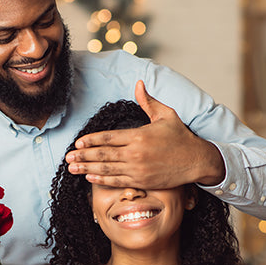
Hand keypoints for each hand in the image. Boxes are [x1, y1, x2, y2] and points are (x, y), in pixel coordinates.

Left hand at [66, 80, 224, 187]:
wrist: (197, 161)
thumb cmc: (181, 137)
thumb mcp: (166, 115)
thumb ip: (148, 101)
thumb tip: (139, 83)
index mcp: (139, 135)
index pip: (108, 138)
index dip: (91, 140)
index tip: (78, 142)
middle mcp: (136, 153)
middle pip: (103, 154)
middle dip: (83, 156)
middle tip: (68, 157)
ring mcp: (138, 169)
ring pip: (106, 169)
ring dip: (87, 169)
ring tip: (72, 168)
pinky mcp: (142, 181)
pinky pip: (117, 181)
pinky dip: (101, 180)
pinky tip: (90, 178)